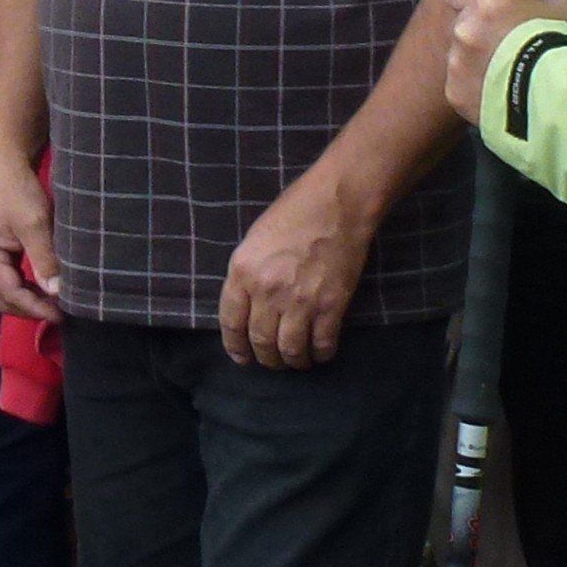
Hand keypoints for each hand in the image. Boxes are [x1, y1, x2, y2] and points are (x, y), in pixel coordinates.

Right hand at [0, 139, 60, 320]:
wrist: (7, 161)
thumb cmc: (17, 190)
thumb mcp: (34, 223)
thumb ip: (44, 258)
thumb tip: (57, 291)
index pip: (9, 293)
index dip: (35, 307)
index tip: (62, 314)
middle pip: (2, 298)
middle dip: (29, 309)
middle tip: (60, 313)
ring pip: (5, 290)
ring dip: (29, 299)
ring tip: (56, 304)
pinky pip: (10, 278)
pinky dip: (27, 287)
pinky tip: (46, 287)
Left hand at [217, 168, 374, 368]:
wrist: (335, 204)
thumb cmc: (293, 213)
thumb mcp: (254, 241)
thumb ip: (247, 274)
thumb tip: (249, 305)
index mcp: (242, 272)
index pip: (230, 322)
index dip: (235, 346)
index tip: (242, 358)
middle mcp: (266, 291)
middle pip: (260, 341)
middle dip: (266, 358)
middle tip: (273, 361)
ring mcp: (300, 301)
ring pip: (290, 350)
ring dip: (293, 362)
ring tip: (298, 362)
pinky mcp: (331, 305)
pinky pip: (322, 343)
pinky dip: (321, 354)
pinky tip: (321, 353)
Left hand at [444, 0, 566, 122]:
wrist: (559, 99)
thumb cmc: (562, 46)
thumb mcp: (561, 7)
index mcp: (483, 2)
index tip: (484, 7)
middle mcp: (462, 29)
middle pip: (460, 26)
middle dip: (477, 33)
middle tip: (505, 48)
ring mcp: (455, 63)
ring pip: (459, 57)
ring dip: (476, 63)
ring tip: (507, 77)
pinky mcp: (455, 93)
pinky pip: (461, 86)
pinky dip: (477, 90)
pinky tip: (501, 96)